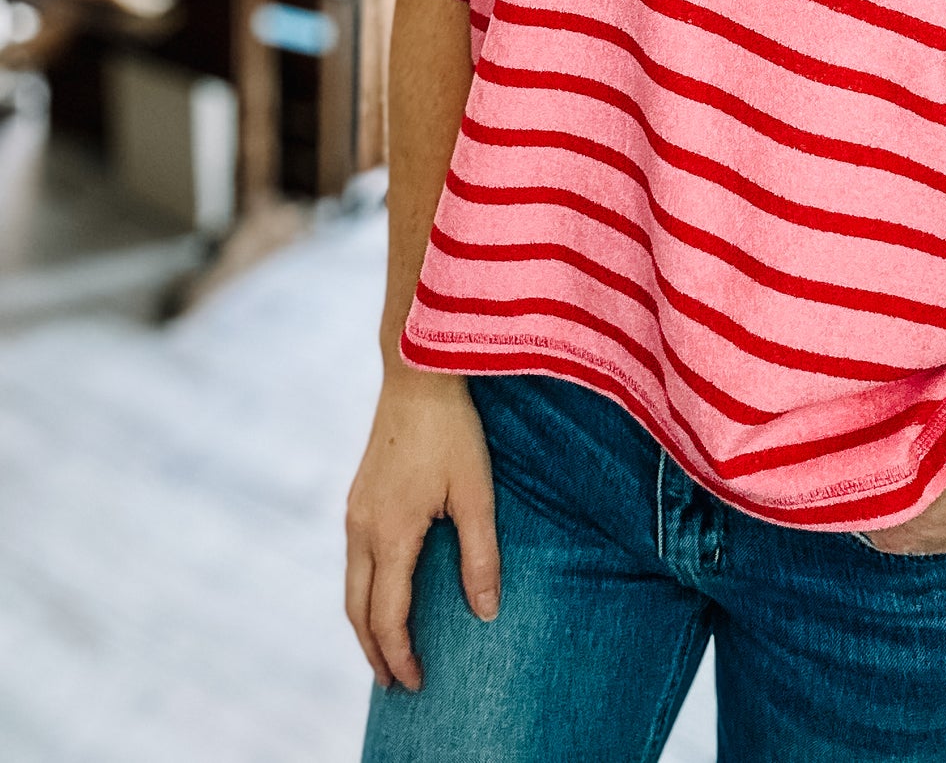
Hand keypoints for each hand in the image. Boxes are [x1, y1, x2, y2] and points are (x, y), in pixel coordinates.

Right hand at [344, 366, 499, 690]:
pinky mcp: (358, 494)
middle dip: (374, 651)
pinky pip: (353, 558)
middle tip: (395, 683)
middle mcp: (362, 527)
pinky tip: (383, 591)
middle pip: (356, 609)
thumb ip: (480, 554)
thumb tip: (486, 612)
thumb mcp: (476, 492)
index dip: (399, 654)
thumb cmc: (452, 429)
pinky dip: (364, 590)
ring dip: (365, 622)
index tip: (415, 682)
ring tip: (387, 648)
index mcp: (390, 533)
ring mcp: (354, 509)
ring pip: (350, 584)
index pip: (387, 615)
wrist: (417, 371)